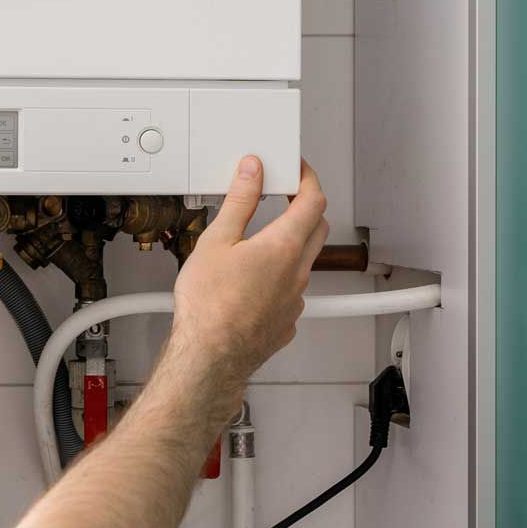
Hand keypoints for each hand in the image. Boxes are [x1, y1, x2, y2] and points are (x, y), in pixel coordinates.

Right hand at [168, 156, 328, 391]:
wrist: (209, 357)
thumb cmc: (209, 306)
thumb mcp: (216, 240)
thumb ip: (239, 201)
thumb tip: (252, 173)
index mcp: (284, 246)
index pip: (313, 199)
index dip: (308, 178)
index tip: (296, 170)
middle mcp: (297, 272)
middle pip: (318, 228)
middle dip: (306, 207)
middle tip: (285, 196)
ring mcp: (294, 300)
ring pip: (306, 261)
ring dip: (293, 243)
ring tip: (261, 240)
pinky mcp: (286, 322)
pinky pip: (292, 291)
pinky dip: (281, 277)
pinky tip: (254, 281)